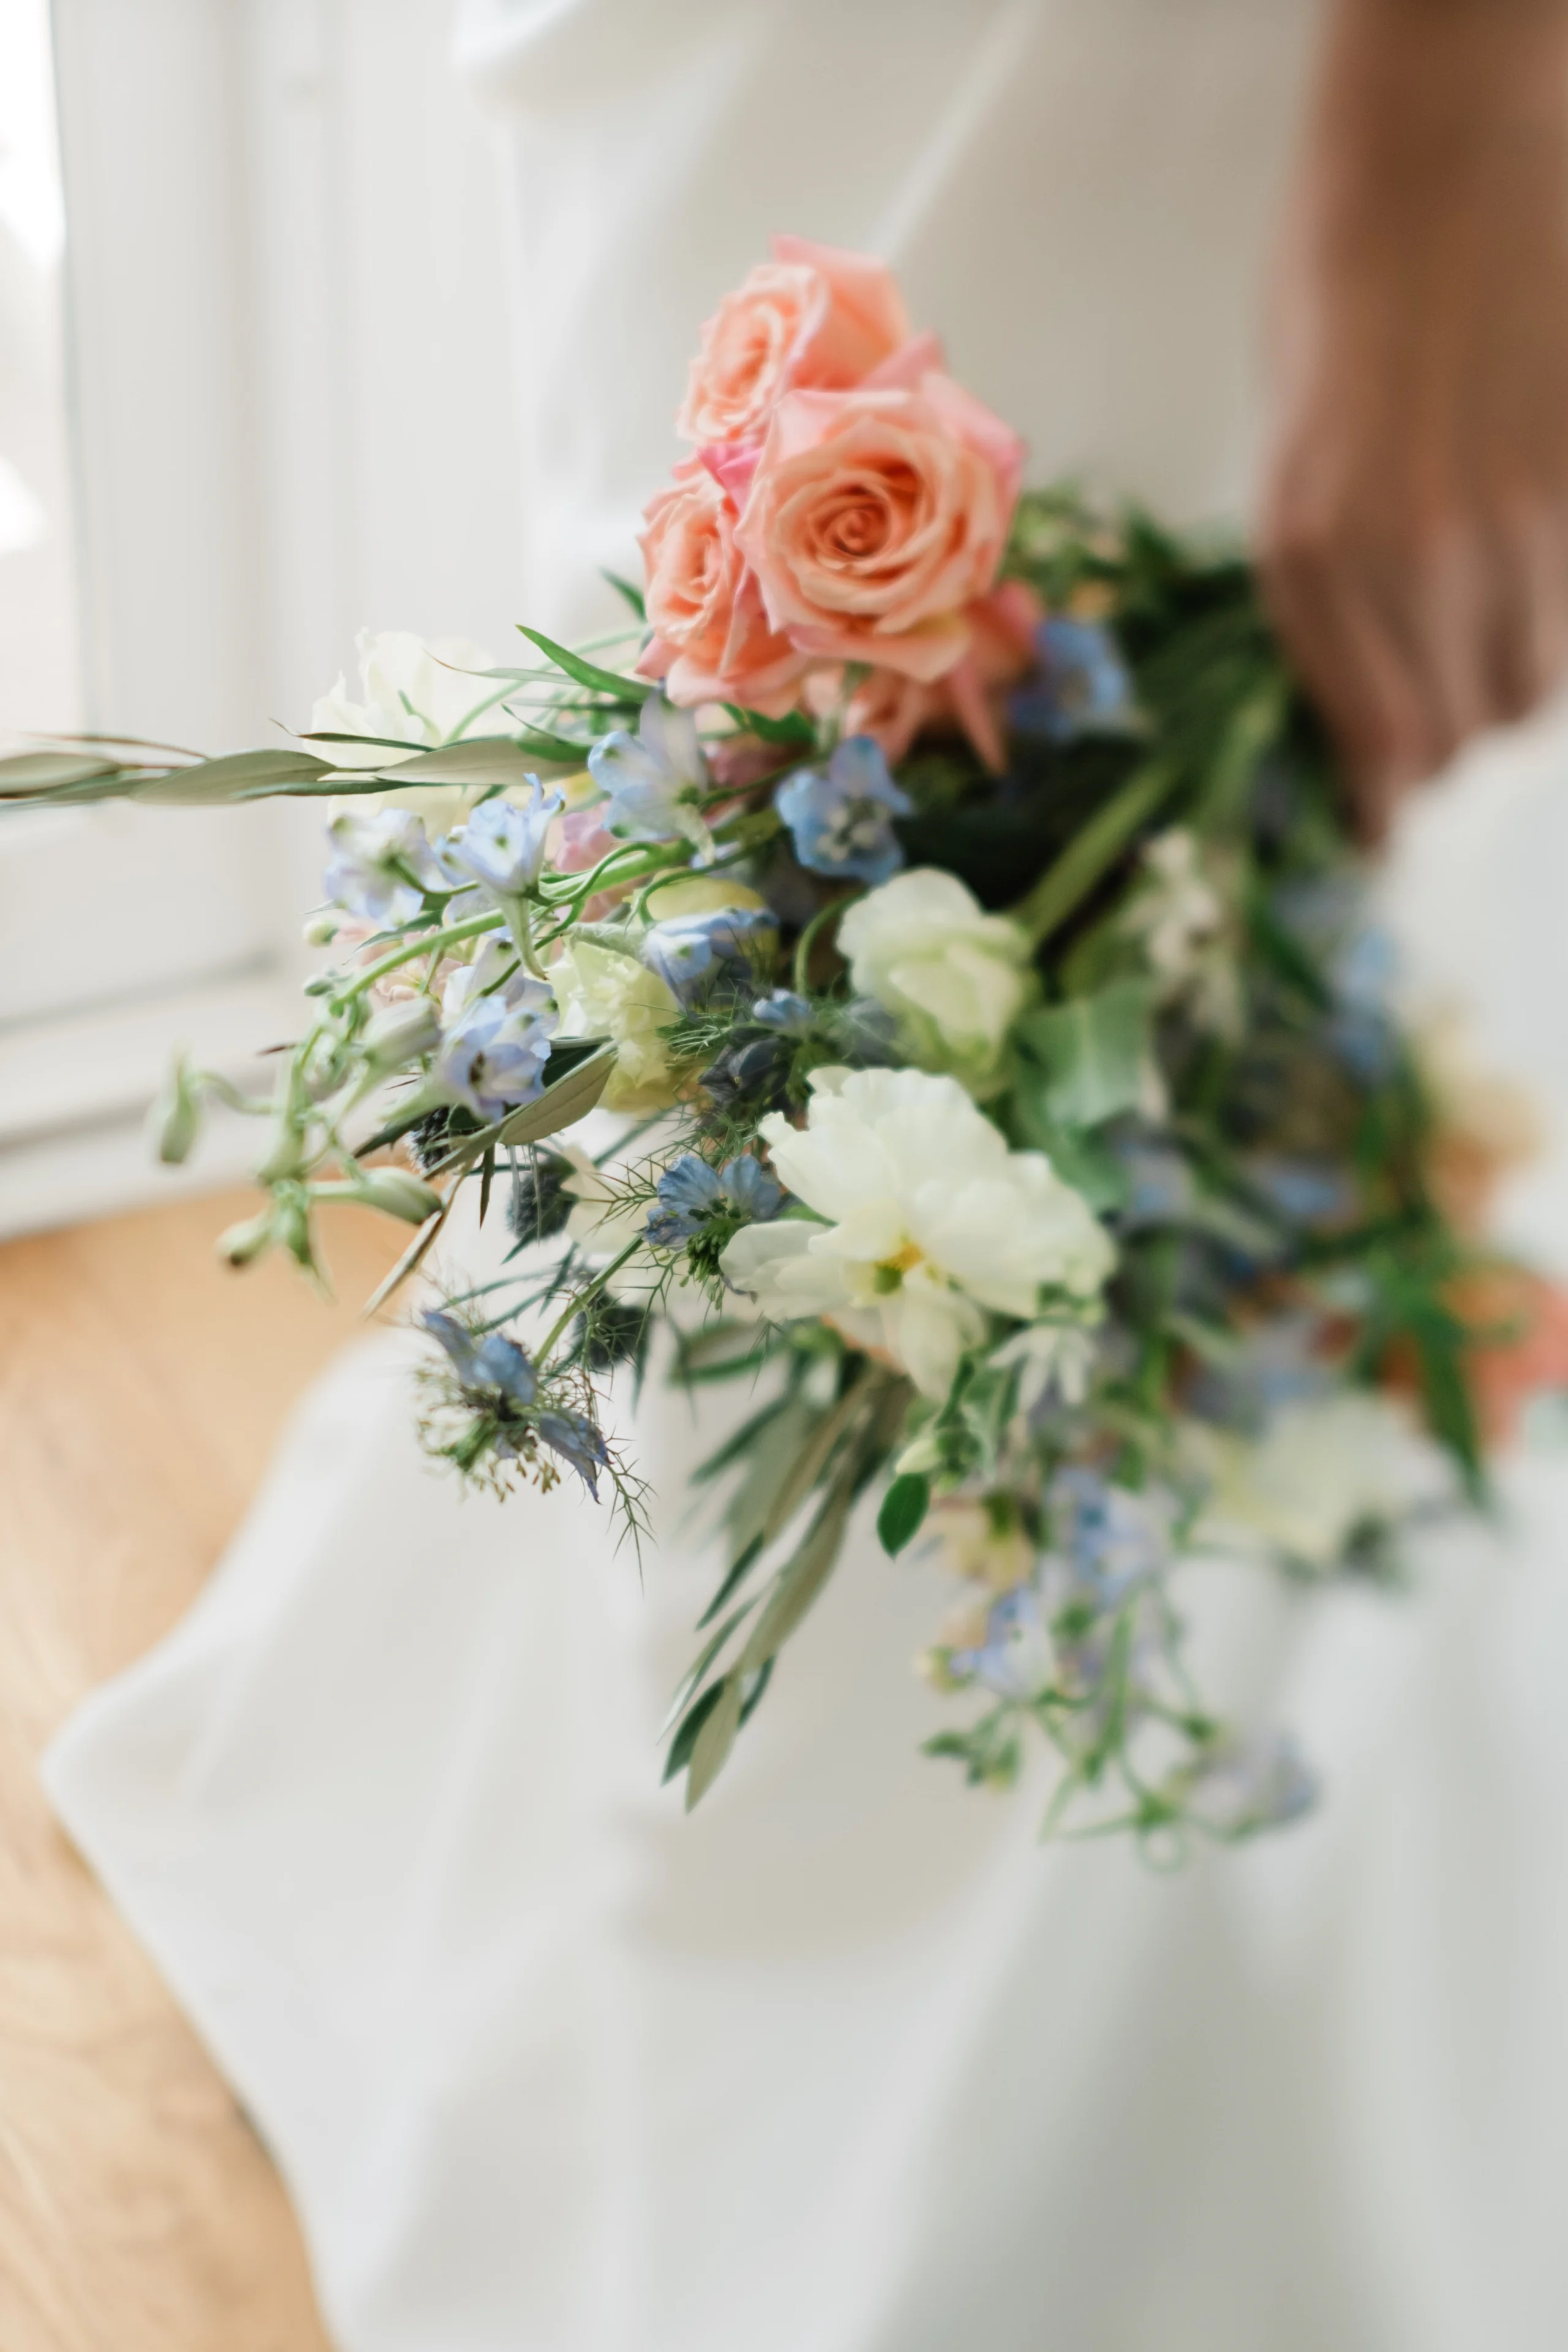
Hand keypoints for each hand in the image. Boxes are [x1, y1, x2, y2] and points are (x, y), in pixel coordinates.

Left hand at [1259, 0, 1567, 839]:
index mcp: (1306, 558)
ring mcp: (1515, 519)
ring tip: (1500, 663)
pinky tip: (1536, 596)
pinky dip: (1559, 623)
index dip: (1394, 816)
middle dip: (1461, 762)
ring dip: (1521, 694)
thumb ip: (1326, 594)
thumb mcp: (1291, 465)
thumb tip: (1367, 705)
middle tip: (1457, 742)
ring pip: (1541, 688)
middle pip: (1470, 742)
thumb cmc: (1339, 296)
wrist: (1439, 149)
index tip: (1395, 840)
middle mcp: (1409, 557)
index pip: (1380, 754)